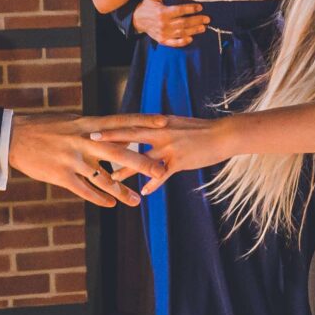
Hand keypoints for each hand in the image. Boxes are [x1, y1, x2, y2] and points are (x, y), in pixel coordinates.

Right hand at [8, 112, 167, 206]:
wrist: (14, 137)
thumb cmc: (46, 128)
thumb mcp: (73, 123)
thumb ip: (97, 130)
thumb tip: (122, 135)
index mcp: (87, 124)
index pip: (121, 121)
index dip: (143, 122)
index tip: (164, 122)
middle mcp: (83, 141)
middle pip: (118, 152)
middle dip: (141, 163)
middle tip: (161, 172)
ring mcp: (72, 159)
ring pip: (103, 178)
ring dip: (122, 190)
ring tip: (137, 201)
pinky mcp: (61, 175)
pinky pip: (84, 190)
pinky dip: (99, 198)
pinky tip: (111, 204)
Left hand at [85, 113, 230, 190]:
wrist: (224, 134)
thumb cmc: (202, 130)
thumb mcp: (179, 124)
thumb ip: (162, 128)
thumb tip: (149, 128)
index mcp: (160, 123)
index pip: (132, 123)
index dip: (113, 125)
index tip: (95, 125)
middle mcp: (162, 132)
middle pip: (131, 135)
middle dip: (110, 139)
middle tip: (91, 141)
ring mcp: (170, 147)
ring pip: (143, 158)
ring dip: (126, 169)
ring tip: (112, 179)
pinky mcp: (180, 161)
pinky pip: (163, 174)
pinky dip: (153, 183)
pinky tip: (145, 191)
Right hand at [133, 0, 207, 47]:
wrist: (136, 20)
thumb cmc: (147, 6)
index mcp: (162, 12)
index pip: (179, 10)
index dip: (190, 9)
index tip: (200, 7)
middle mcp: (163, 24)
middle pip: (183, 22)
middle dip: (196, 20)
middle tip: (207, 19)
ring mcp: (163, 33)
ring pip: (181, 32)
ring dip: (193, 30)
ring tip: (203, 28)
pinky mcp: (162, 40)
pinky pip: (173, 43)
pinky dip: (182, 42)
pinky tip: (190, 39)